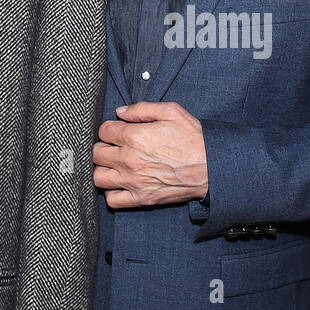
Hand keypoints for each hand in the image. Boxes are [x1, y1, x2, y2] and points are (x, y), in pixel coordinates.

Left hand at [93, 101, 207, 208]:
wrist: (212, 167)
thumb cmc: (194, 138)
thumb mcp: (171, 112)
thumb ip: (142, 108)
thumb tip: (121, 112)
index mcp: (135, 136)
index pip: (104, 131)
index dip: (109, 129)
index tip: (118, 131)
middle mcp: (130, 160)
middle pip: (97, 154)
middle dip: (103, 147)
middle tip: (115, 147)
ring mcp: (134, 181)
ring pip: (99, 177)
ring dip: (104, 170)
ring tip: (114, 166)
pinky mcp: (141, 198)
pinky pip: (112, 200)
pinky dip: (112, 193)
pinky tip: (121, 184)